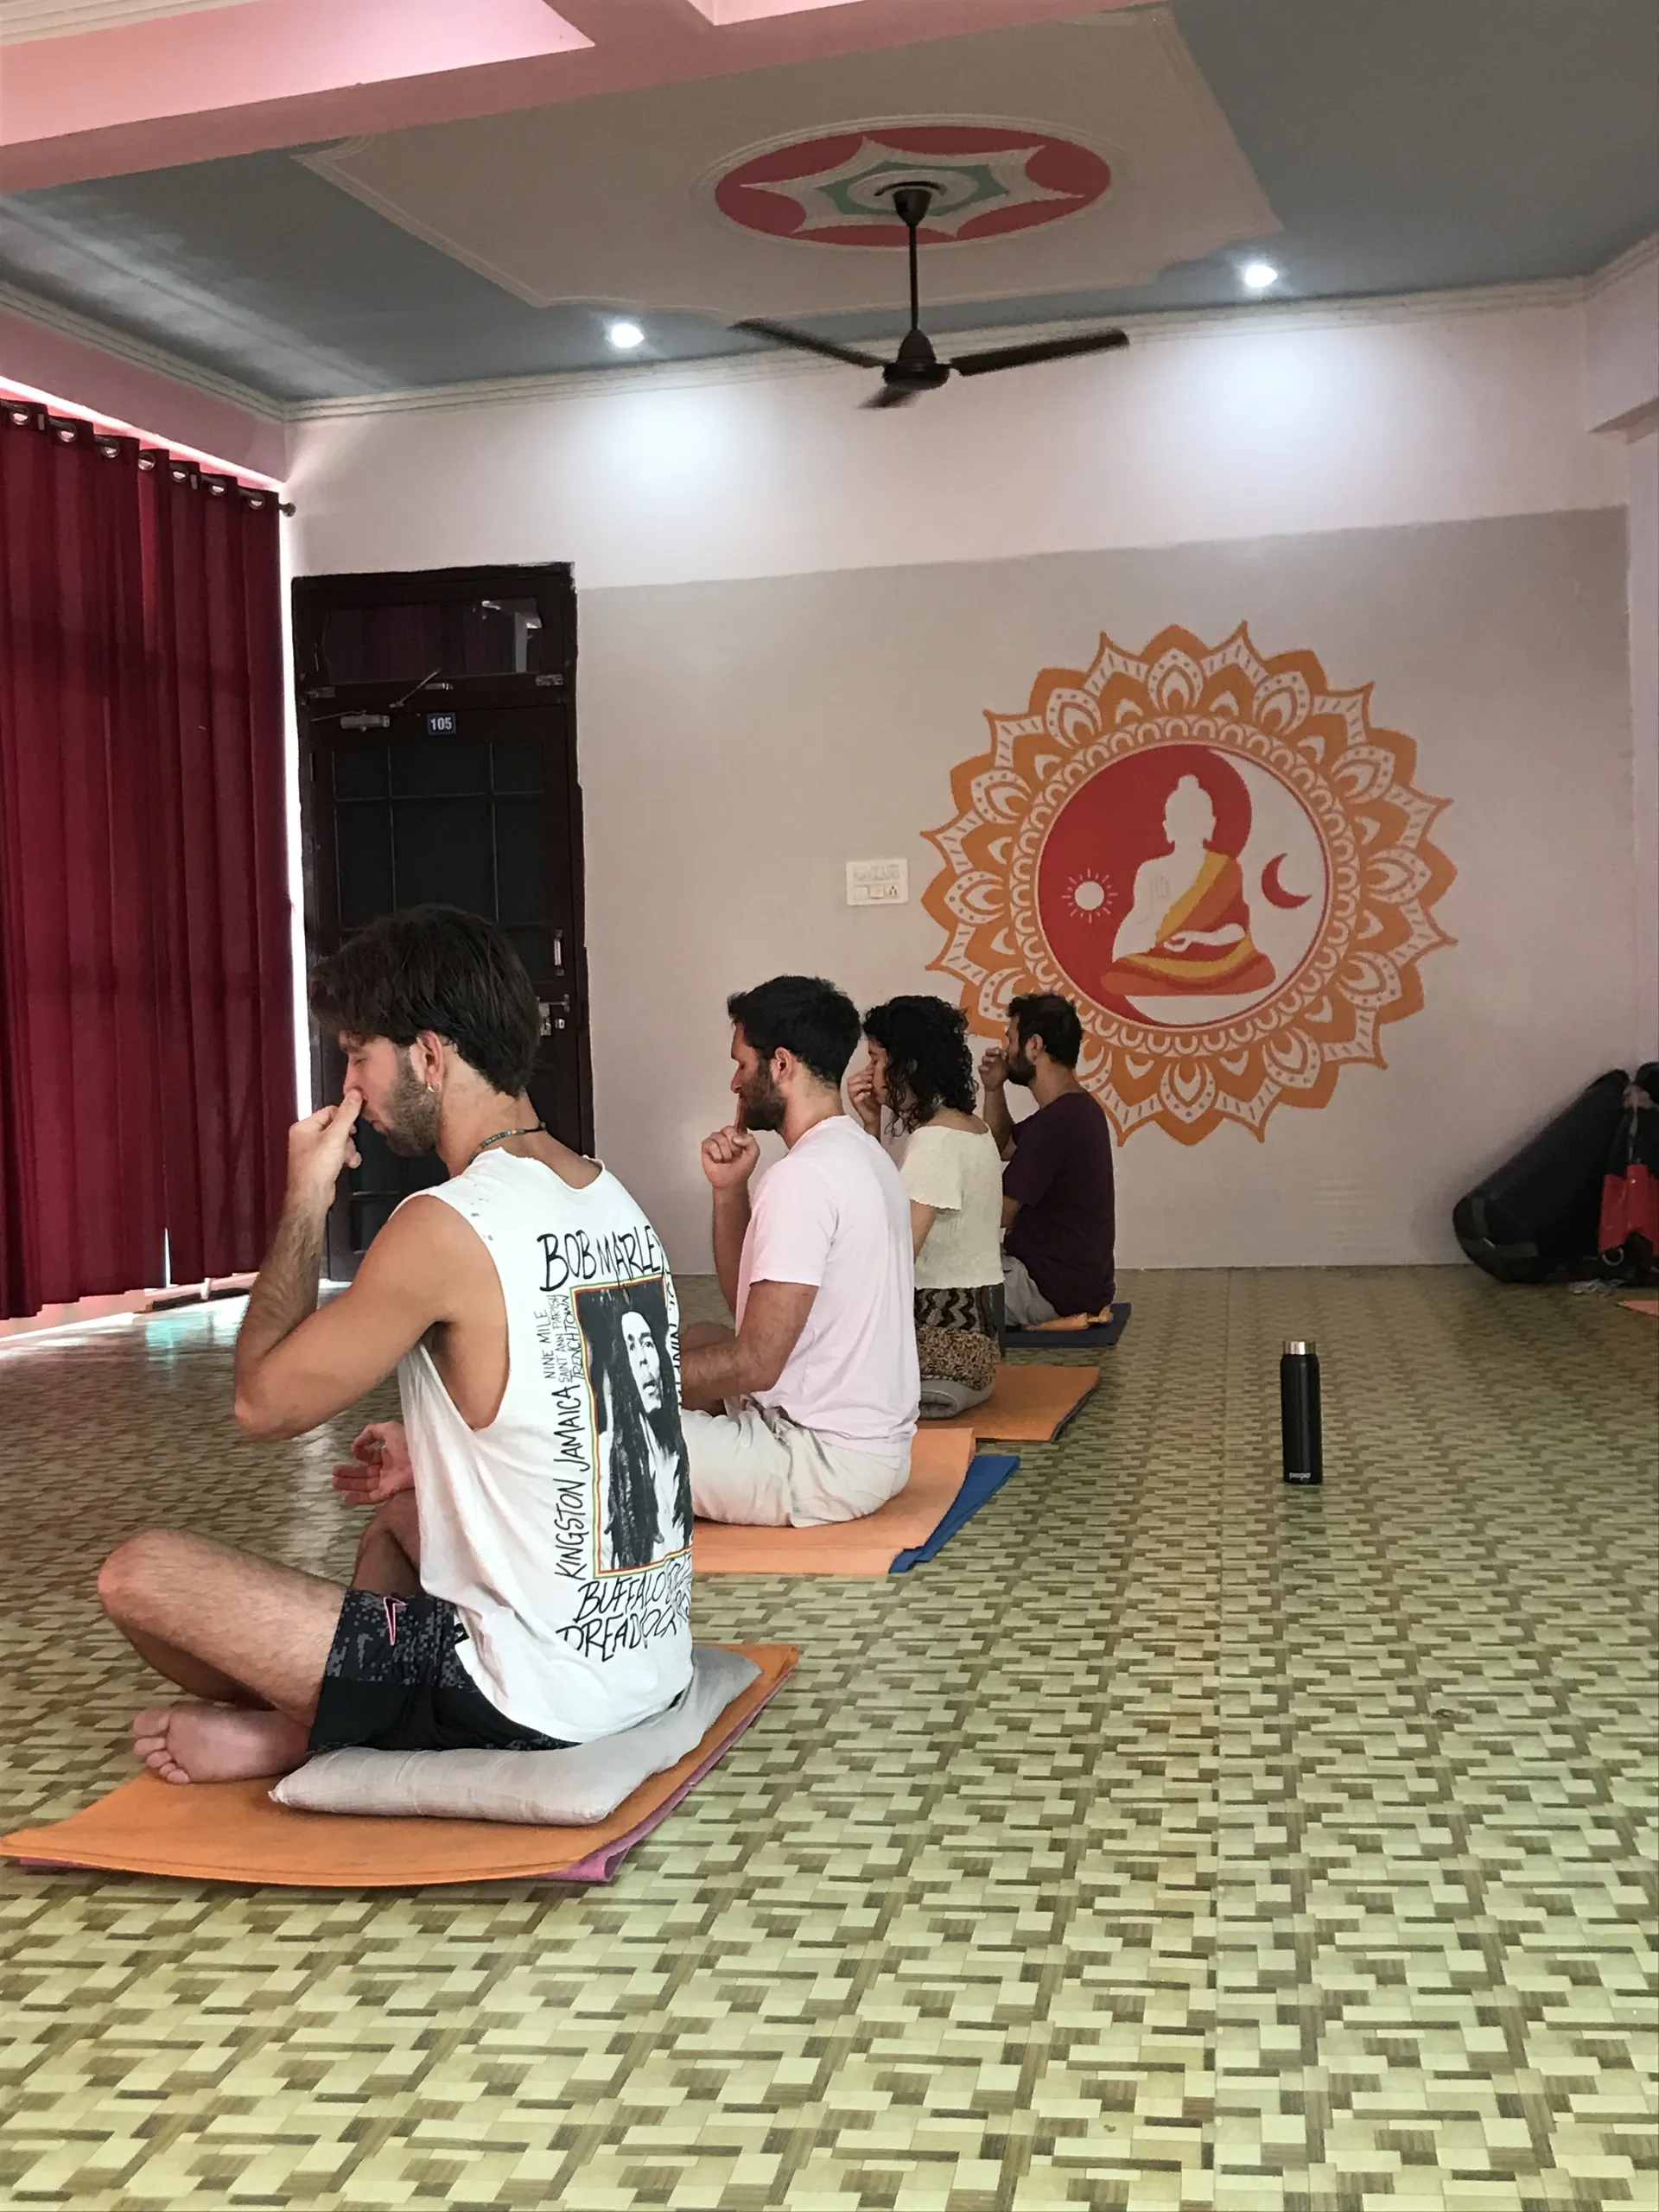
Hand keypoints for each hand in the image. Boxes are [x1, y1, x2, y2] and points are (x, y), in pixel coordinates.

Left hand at [287, 1094, 361, 1208]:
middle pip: (336, 1127)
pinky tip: (347, 1164)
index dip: (345, 1118)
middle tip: (348, 1145)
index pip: (330, 1111)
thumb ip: (347, 1114)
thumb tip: (354, 1094)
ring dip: (348, 1149)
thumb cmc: (315, 1169)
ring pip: (339, 1141)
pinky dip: (345, 1158)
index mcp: (304, 1127)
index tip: (355, 1124)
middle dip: (347, 1138)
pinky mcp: (320, 1163)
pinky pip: (337, 1153)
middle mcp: (305, 1137)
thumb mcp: (336, 1136)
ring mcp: (312, 1151)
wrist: (312, 1196)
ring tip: (348, 1158)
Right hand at [330, 1420, 412, 1506]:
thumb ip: (372, 1431)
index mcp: (390, 1452)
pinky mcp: (388, 1493)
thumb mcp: (389, 1429)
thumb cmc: (407, 1444)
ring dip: (348, 1484)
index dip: (361, 1453)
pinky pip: (370, 1497)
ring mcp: (388, 1482)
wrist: (421, 1463)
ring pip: (364, 1484)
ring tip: (333, 1482)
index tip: (353, 1452)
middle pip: (364, 1471)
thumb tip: (356, 1444)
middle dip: (348, 1472)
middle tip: (333, 1472)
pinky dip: (357, 1498)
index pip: (371, 1455)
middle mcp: (388, 1468)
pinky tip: (344, 1497)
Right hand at [701, 1124, 759, 1192]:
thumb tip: (735, 1137)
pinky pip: (710, 1143)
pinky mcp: (706, 1146)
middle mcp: (726, 1135)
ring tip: (726, 1159)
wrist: (731, 1182)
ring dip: (725, 1152)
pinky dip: (716, 1154)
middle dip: (733, 1145)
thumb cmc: (742, 1168)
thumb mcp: (754, 1153)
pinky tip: (718, 1160)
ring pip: (718, 1137)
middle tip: (734, 1155)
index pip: (738, 1126)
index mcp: (738, 1135)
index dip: (739, 1137)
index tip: (741, 1148)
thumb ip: (750, 1140)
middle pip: (728, 1129)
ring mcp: (715, 1140)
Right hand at [846, 1062, 880, 1134]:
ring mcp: (853, 1098)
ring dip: (861, 1085)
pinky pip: (855, 1098)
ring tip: (870, 1086)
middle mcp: (853, 1091)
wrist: (875, 1117)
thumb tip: (875, 1063)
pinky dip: (862, 1095)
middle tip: (871, 1078)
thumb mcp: (875, 1087)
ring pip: (851, 1087)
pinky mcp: (856, 1105)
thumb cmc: (874, 1102)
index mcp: (856, 1086)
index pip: (855, 1075)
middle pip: (851, 1079)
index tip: (872, 1071)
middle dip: (862, 1077)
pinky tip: (868, 1094)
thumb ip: (873, 1076)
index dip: (863, 1072)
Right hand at [979, 1046, 1008, 1092]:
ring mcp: (985, 1064)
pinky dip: (983, 1067)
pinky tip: (987, 1069)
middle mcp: (990, 1057)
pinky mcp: (981, 1070)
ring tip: (993, 1060)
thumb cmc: (1003, 1073)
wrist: (997, 1084)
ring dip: (988, 1058)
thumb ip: (1010, 1057)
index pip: (997, 1049)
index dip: (1001, 1050)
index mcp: (996, 1055)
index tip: (1006, 1054)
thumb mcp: (1009, 1065)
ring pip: (984, 1058)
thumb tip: (1011, 1047)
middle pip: (989, 1051)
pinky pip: (980, 1067)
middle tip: (998, 1052)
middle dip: (993, 1050)